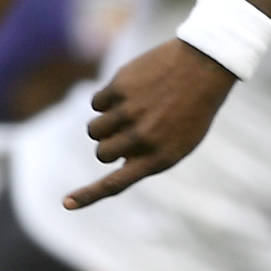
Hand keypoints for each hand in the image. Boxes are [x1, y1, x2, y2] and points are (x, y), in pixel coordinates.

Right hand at [68, 38, 235, 208]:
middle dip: (107, 145)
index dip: (88, 195)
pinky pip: (96, 102)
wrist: (204, 67)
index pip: (115, 184)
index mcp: (159, 157)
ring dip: (104, 123)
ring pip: (93, 130)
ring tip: (128, 110)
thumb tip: (116, 161)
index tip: (66, 203)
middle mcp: (142, 138)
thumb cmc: (192, 109)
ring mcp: (129, 112)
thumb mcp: (179, 142)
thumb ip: (148, 157)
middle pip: (101, 153)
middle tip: (127, 131)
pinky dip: (107, 99)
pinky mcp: (119, 88)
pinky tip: (131, 90)